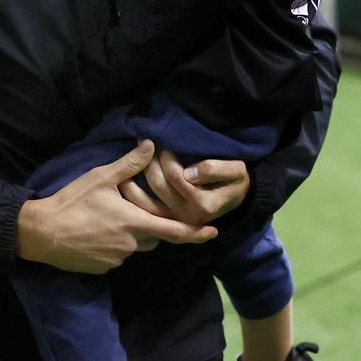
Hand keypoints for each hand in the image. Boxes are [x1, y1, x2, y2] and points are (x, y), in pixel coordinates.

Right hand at [16, 140, 215, 274]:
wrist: (42, 233)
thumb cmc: (73, 201)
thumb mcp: (101, 177)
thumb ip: (129, 164)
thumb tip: (151, 144)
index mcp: (134, 222)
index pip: (174, 231)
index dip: (196, 233)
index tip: (214, 232)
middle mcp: (130, 245)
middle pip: (152, 237)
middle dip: (149, 225)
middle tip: (130, 208)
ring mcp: (116, 259)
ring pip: (133, 246)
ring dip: (128, 234)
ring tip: (105, 217)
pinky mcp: (102, 269)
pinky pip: (116, 255)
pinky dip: (112, 244)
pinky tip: (94, 230)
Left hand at [120, 149, 249, 231]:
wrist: (234, 198)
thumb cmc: (235, 180)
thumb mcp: (236, 170)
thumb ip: (215, 169)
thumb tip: (190, 172)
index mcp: (203, 204)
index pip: (175, 175)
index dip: (166, 156)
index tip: (161, 139)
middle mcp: (186, 215)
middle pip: (158, 183)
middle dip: (150, 159)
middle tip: (144, 139)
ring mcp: (175, 220)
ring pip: (145, 198)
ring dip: (134, 175)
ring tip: (131, 154)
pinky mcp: (166, 221)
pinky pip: (142, 208)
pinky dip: (131, 193)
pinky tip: (124, 176)